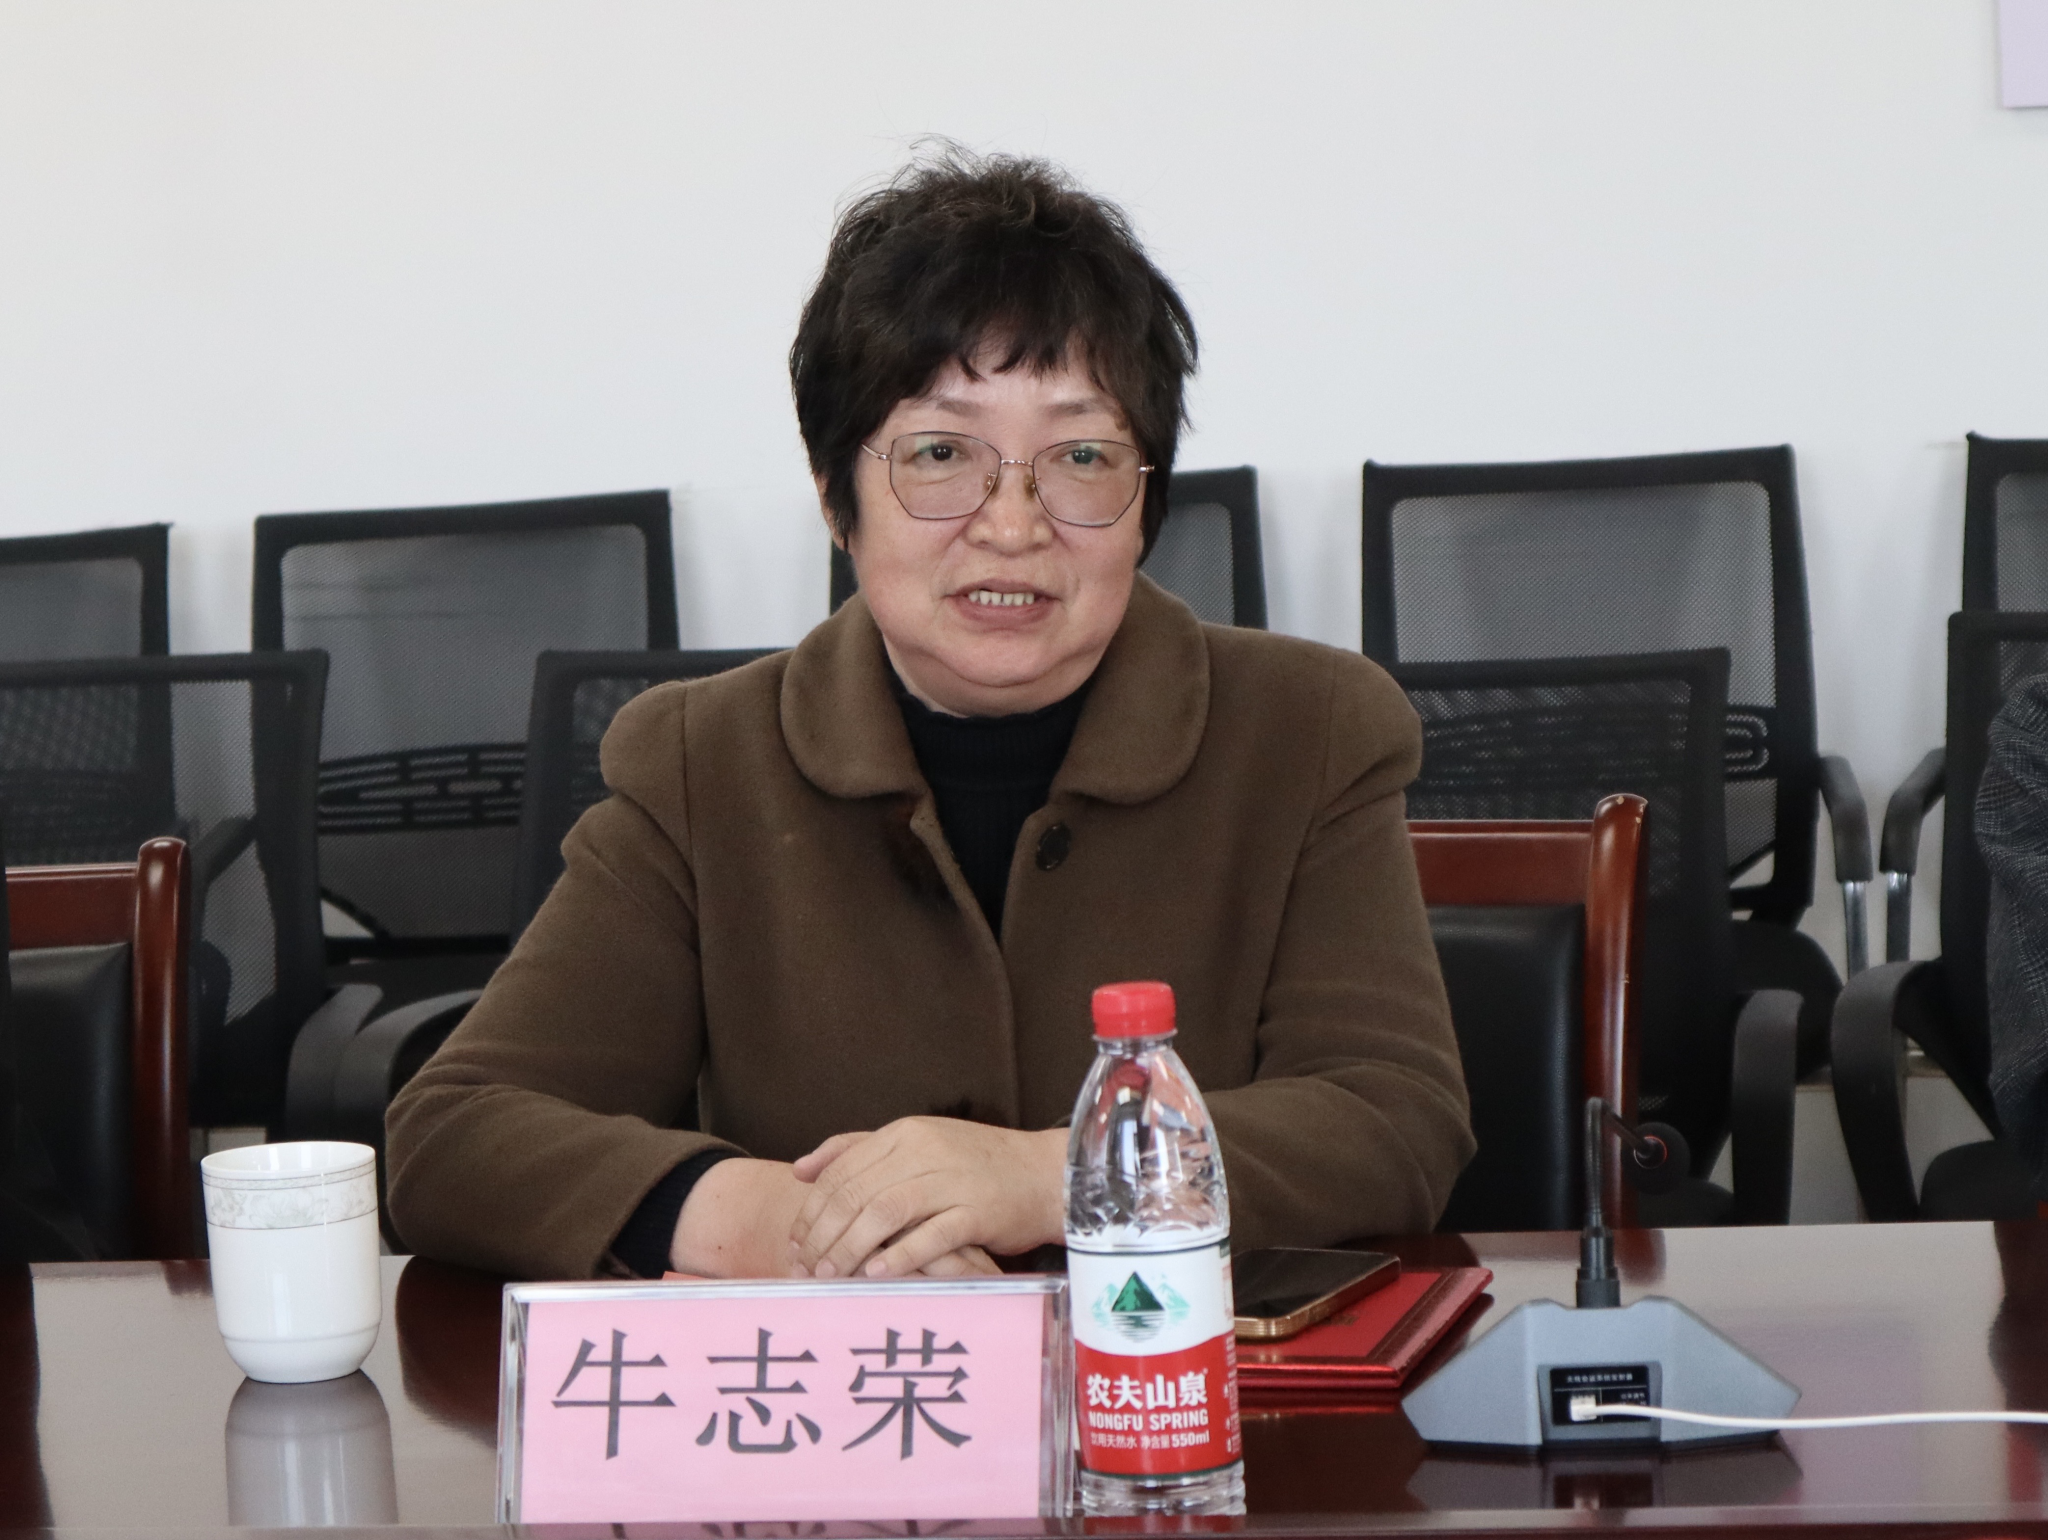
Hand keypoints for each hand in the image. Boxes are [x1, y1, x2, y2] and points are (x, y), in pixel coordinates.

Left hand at [788, 1118, 1064, 1278]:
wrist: (1045, 1172)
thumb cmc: (976, 1164)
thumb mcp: (917, 1143)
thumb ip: (858, 1150)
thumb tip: (800, 1168)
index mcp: (904, 1133)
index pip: (841, 1169)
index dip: (811, 1208)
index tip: (795, 1241)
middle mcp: (925, 1151)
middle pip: (856, 1192)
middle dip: (823, 1234)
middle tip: (805, 1268)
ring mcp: (952, 1179)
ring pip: (884, 1213)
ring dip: (850, 1248)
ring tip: (830, 1276)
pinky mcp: (978, 1211)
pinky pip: (930, 1235)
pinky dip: (899, 1256)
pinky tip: (876, 1274)